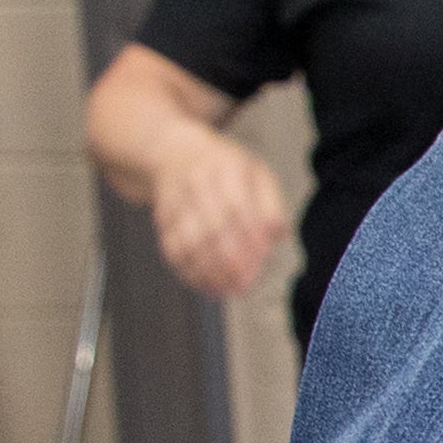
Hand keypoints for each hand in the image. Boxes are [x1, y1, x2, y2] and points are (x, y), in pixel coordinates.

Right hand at [146, 130, 292, 300]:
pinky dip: (187, 271)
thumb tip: (280, 234)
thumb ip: (270, 202)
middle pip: (210, 226)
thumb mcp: (255, 172)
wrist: (173, 152)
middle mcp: (196, 182)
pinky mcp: (162, 218)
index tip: (263, 257)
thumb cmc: (225, 168)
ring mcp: (175, 200)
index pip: (236, 205)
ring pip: (188, 240)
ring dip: (207, 270)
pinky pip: (172, 248)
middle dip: (229, 259)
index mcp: (225, 168)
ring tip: (226, 291)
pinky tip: (205, 286)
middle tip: (245, 284)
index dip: (249, 234)